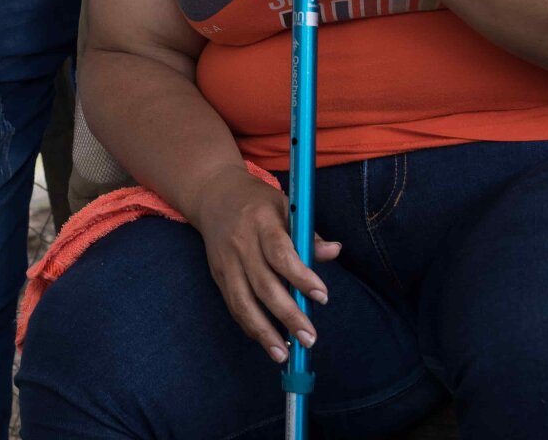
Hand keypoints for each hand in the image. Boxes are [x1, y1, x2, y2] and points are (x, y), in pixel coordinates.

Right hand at [190, 165, 341, 362]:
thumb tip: (334, 252)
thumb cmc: (258, 202)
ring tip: (285, 354)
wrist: (213, 194)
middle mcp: (241, 244)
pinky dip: (250, 326)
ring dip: (264, 332)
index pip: (281, 254)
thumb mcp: (285, 207)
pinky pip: (234, 305)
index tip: (322, 297)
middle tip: (309, 338)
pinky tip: (267, 341)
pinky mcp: (218, 275)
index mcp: (261, 222)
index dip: (301, 277)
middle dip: (288, 315)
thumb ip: (309, 234)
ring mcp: (226, 262)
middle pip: (264, 284)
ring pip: (243, 302)